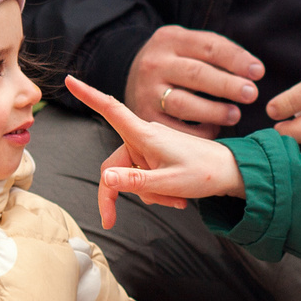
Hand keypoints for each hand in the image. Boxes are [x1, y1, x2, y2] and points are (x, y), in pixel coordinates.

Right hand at [65, 77, 245, 227]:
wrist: (232, 172)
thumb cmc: (203, 174)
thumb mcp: (168, 183)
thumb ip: (135, 182)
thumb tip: (105, 178)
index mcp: (145, 135)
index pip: (111, 109)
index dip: (88, 94)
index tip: (69, 79)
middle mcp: (144, 136)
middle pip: (113, 166)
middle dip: (117, 192)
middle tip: (110, 220)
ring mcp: (151, 145)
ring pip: (131, 175)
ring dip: (148, 192)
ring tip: (175, 198)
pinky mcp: (158, 154)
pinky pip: (145, 175)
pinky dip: (157, 189)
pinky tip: (176, 196)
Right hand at [124, 25, 263, 137]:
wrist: (132, 74)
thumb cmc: (177, 61)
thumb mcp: (190, 45)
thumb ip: (219, 53)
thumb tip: (254, 72)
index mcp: (171, 40)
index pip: (208, 47)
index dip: (236, 59)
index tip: (258, 72)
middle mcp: (155, 64)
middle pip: (195, 74)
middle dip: (227, 85)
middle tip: (251, 94)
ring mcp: (147, 92)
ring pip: (183, 104)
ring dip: (213, 111)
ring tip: (235, 115)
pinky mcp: (145, 116)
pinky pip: (174, 129)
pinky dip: (197, 132)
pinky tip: (214, 129)